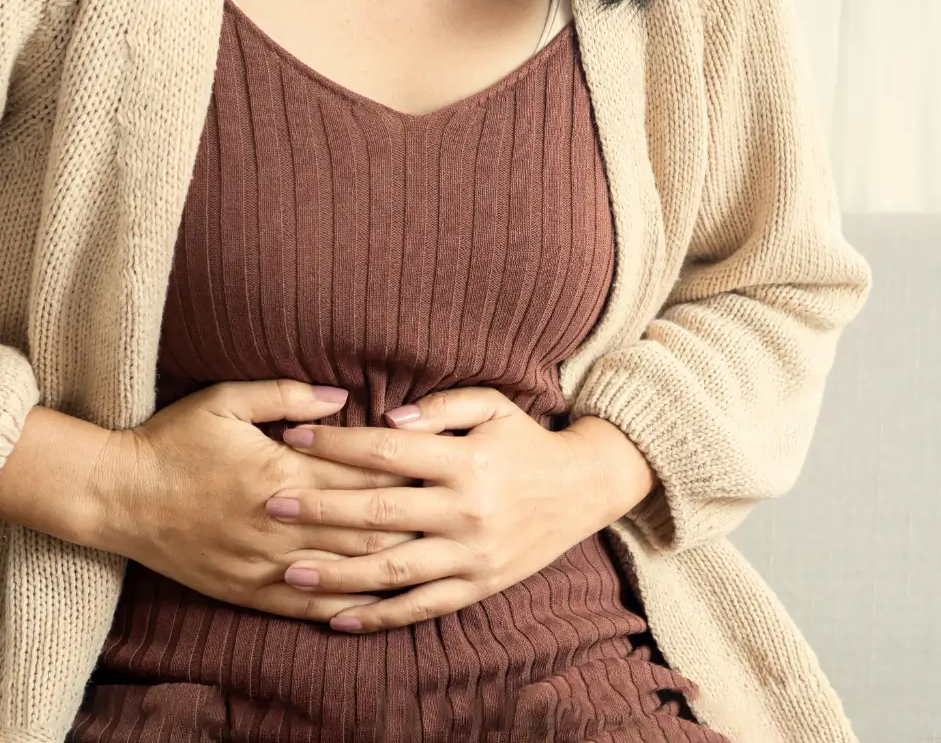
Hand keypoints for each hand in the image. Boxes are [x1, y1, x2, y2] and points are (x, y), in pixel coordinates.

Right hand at [93, 379, 420, 621]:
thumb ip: (287, 395)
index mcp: (283, 472)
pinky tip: (380, 602)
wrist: (117, 497)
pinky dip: (348, 605)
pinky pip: (310, 605)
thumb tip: (341, 395)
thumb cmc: (174, 442)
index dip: (408, 473)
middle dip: (414, 520)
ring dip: (392, 563)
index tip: (440, 467)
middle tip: (450, 512)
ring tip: (434, 555)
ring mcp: (266, 562)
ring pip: (346, 570)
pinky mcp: (250, 590)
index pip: (364, 476)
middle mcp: (281, 523)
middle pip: (368, 526)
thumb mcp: (225, 401)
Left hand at [264, 386, 656, 631]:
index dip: (336, 442)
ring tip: (288, 571)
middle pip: (379, 511)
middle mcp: (467, 510)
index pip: (387, 450)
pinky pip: (422, 607)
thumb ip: (441, 407)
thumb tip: (386, 417)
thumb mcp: (493, 407)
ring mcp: (473, 555)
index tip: (293, 437)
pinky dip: (378, 617)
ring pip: (393, 569)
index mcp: (466, 460)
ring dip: (336, 573)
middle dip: (319, 508)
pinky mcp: (479, 586)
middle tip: (270, 506)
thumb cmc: (527, 441)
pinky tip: (337, 618)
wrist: (584, 488)